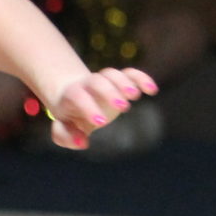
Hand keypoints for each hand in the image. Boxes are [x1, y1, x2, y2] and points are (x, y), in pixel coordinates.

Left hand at [41, 67, 157, 149]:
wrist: (71, 95)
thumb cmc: (69, 116)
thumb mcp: (63, 128)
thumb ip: (66, 136)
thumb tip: (83, 142)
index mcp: (71, 95)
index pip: (78, 97)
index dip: (89, 107)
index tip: (101, 122)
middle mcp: (87, 84)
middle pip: (97, 81)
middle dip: (110, 92)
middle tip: (123, 107)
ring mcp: (103, 80)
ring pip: (112, 74)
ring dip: (125, 82)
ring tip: (136, 96)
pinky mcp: (118, 81)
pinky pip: (130, 73)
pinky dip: (141, 78)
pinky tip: (152, 90)